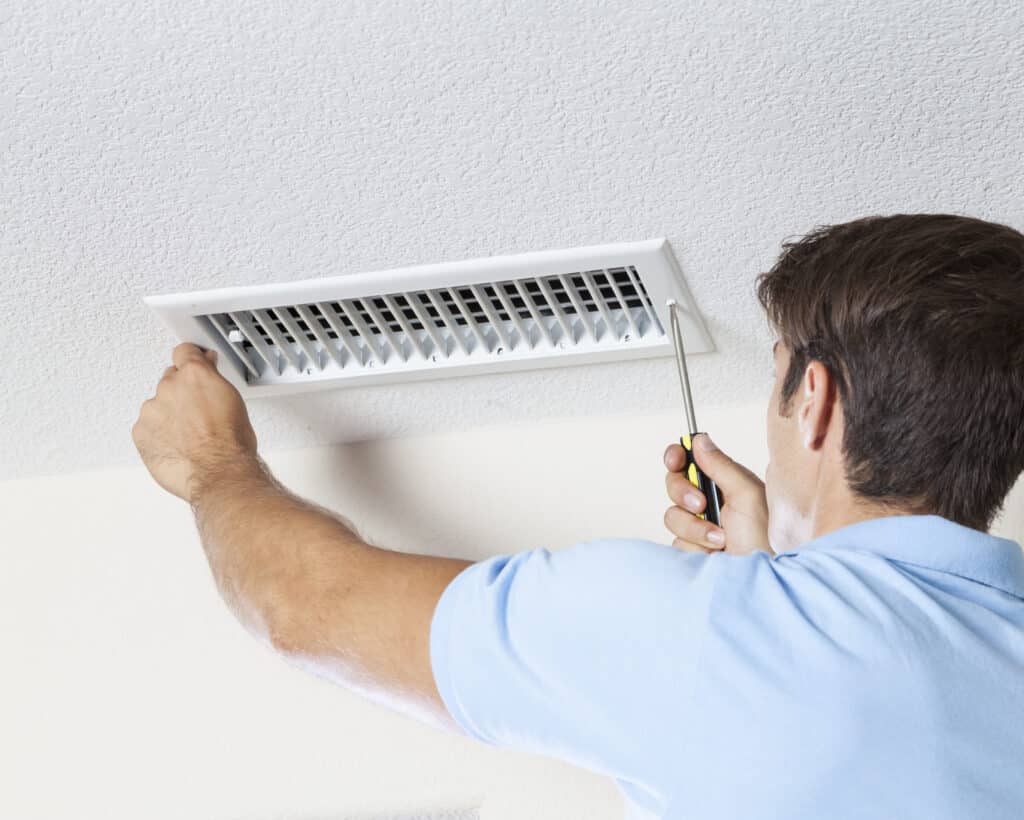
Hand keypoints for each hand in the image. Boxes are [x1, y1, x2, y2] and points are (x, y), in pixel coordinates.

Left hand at [132, 343, 259, 502]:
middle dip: (182, 393)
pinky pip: (147, 428)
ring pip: (158, 406)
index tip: (192, 361)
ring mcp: (152, 410)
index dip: (191, 358)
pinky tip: (177, 446)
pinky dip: (158, 435)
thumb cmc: (231, 443)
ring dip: (169, 416)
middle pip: (170, 380)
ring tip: (188, 435)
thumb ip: (215, 382)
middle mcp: (169, 387)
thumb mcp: (234, 402)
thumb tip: (210, 374)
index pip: (184, 351)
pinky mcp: (140, 432)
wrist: (218, 473)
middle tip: (197, 412)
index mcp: (195, 374)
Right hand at [663, 433, 771, 554]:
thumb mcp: (747, 494)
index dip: (677, 457)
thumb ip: (721, 465)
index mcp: (724, 483)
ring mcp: (697, 526)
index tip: (676, 460)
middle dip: (683, 493)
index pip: (690, 461)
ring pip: (672, 515)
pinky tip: (714, 553)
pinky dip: (695, 545)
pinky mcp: (691, 548)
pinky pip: (676, 540)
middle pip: (673, 484)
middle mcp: (709, 502)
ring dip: (695, 527)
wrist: (759, 579)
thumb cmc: (763, 539)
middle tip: (701, 504)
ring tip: (720, 539)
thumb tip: (699, 440)